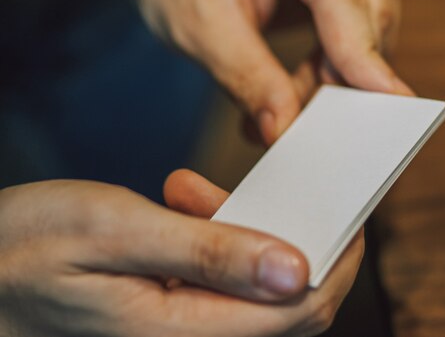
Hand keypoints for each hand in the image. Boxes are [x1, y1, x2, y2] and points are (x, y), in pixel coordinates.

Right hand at [0, 171, 363, 335]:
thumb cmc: (24, 248)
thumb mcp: (116, 232)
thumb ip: (208, 254)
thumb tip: (295, 269)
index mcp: (184, 331)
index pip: (301, 311)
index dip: (339, 262)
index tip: (348, 209)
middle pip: (289, 305)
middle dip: (301, 241)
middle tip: (284, 186)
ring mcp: (181, 328)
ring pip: (255, 287)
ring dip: (246, 232)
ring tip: (197, 190)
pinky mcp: (170, 310)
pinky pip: (220, 277)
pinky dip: (216, 236)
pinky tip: (183, 201)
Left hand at [107, 0, 412, 143]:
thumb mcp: (198, 20)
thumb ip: (246, 76)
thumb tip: (286, 129)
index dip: (360, 54)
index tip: (388, 105)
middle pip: (372, 6)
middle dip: (346, 74)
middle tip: (302, 123)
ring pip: (376, 17)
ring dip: (340, 70)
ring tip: (283, 96)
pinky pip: (367, 18)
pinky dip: (339, 57)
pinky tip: (302, 78)